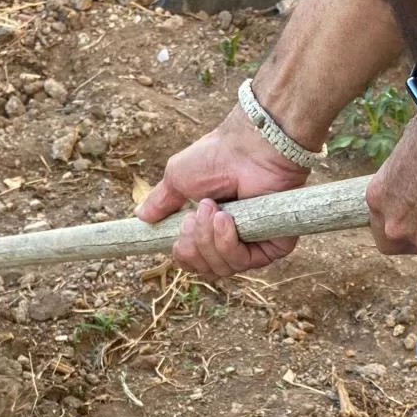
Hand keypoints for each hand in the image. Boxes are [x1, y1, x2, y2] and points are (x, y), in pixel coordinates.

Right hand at [136, 106, 310, 279]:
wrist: (248, 147)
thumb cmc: (217, 157)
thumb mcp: (178, 179)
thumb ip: (162, 201)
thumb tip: (141, 216)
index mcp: (211, 229)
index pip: (194, 262)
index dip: (183, 255)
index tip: (176, 240)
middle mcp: (233, 240)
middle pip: (205, 270)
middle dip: (193, 245)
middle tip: (194, 216)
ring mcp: (254, 244)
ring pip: (222, 269)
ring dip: (208, 240)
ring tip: (213, 211)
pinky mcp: (275, 245)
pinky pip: (244, 263)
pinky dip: (228, 243)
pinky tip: (225, 220)